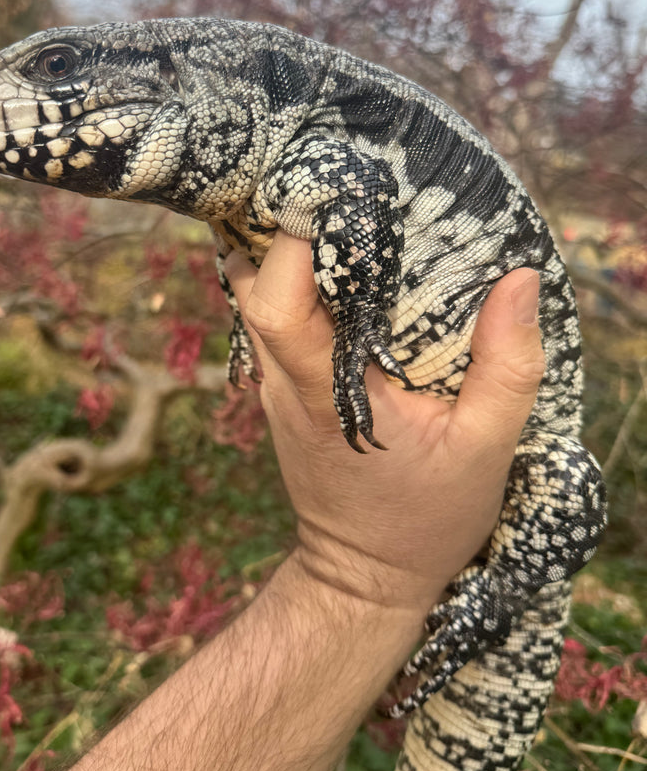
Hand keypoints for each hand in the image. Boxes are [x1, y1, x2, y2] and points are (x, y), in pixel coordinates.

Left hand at [225, 233, 543, 615]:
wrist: (363, 577)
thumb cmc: (425, 519)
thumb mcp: (486, 451)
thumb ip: (506, 367)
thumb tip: (519, 280)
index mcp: (325, 394)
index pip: (275, 302)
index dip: (294, 243)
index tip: (342, 199)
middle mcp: (285, 383)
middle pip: (253, 284)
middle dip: (288, 229)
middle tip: (346, 193)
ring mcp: (274, 388)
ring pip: (255, 297)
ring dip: (291, 254)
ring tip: (349, 223)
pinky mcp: (281, 392)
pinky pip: (274, 319)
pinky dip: (299, 284)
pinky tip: (345, 271)